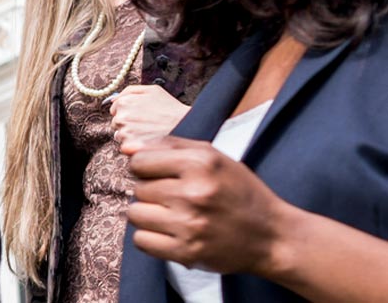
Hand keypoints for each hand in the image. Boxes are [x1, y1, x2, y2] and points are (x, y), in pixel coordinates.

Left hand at [109, 85, 190, 146]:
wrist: (187, 127)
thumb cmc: (171, 109)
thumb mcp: (153, 91)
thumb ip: (129, 91)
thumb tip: (112, 100)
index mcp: (124, 102)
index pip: (114, 110)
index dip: (128, 113)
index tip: (140, 115)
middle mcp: (121, 117)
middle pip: (116, 123)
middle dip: (128, 124)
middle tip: (146, 124)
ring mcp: (124, 133)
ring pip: (120, 136)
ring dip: (130, 135)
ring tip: (149, 133)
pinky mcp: (129, 147)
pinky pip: (125, 147)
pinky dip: (134, 146)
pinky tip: (148, 141)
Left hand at [123, 135, 291, 275]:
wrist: (272, 236)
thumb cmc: (239, 192)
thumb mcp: (213, 157)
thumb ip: (169, 146)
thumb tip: (126, 148)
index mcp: (201, 163)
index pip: (139, 161)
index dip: (146, 167)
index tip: (162, 175)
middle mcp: (194, 193)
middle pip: (138, 188)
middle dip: (152, 191)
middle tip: (176, 198)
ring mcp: (190, 225)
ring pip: (135, 214)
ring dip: (148, 215)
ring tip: (172, 215)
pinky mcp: (187, 252)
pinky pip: (141, 241)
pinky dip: (150, 238)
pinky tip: (170, 233)